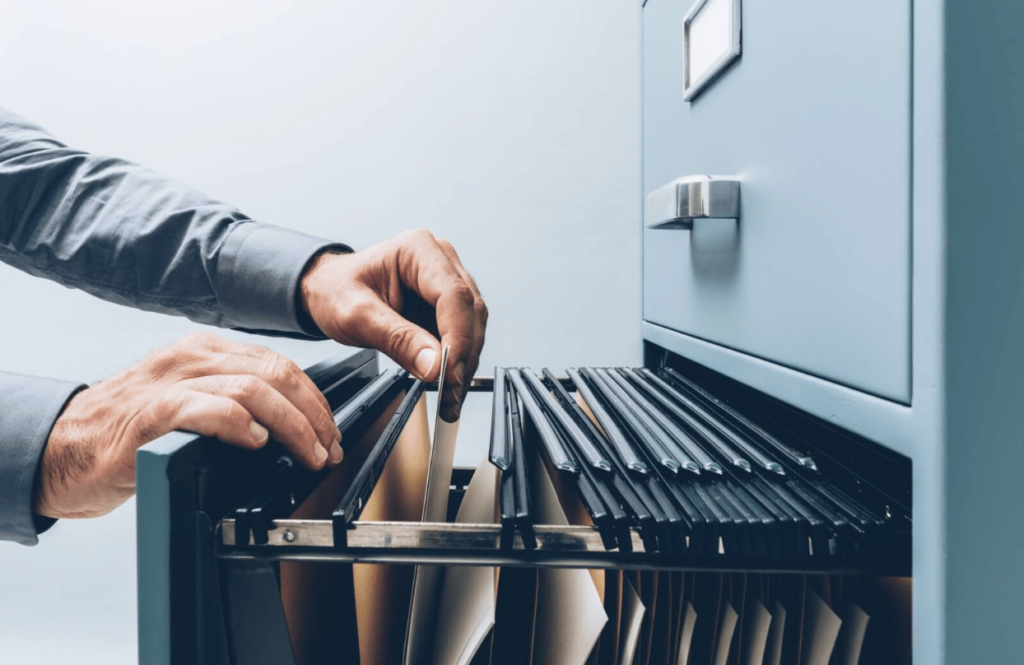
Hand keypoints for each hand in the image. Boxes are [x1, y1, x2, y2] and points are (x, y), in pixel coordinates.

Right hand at [34, 332, 341, 518]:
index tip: (330, 431)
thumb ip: (232, 400)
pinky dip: (242, 425)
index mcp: (204, 351)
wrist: (63, 449)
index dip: (314, 399)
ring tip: (306, 453)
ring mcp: (170, 383)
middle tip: (328, 447)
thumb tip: (290, 424)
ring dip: (291, 425)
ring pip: (253, 388)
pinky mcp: (151, 414)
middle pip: (276, 372)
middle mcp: (191, 358)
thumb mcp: (189, 402)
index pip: (279, 364)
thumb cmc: (128, 431)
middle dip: (314, 413)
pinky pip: (208, 408)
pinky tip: (257, 443)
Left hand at [300, 229, 487, 421]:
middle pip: (470, 312)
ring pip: (472, 328)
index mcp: (418, 250)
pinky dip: (456, 364)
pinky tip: (447, 386)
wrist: (328, 291)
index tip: (449, 372)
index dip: (458, 337)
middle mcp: (441, 261)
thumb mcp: (356, 316)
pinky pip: (462, 337)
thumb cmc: (336, 290)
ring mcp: (447, 283)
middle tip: (449, 394)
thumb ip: (397, 339)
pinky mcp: (447, 307)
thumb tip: (434, 365)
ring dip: (464, 365)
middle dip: (463, 357)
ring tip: (448, 398)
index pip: (454, 295)